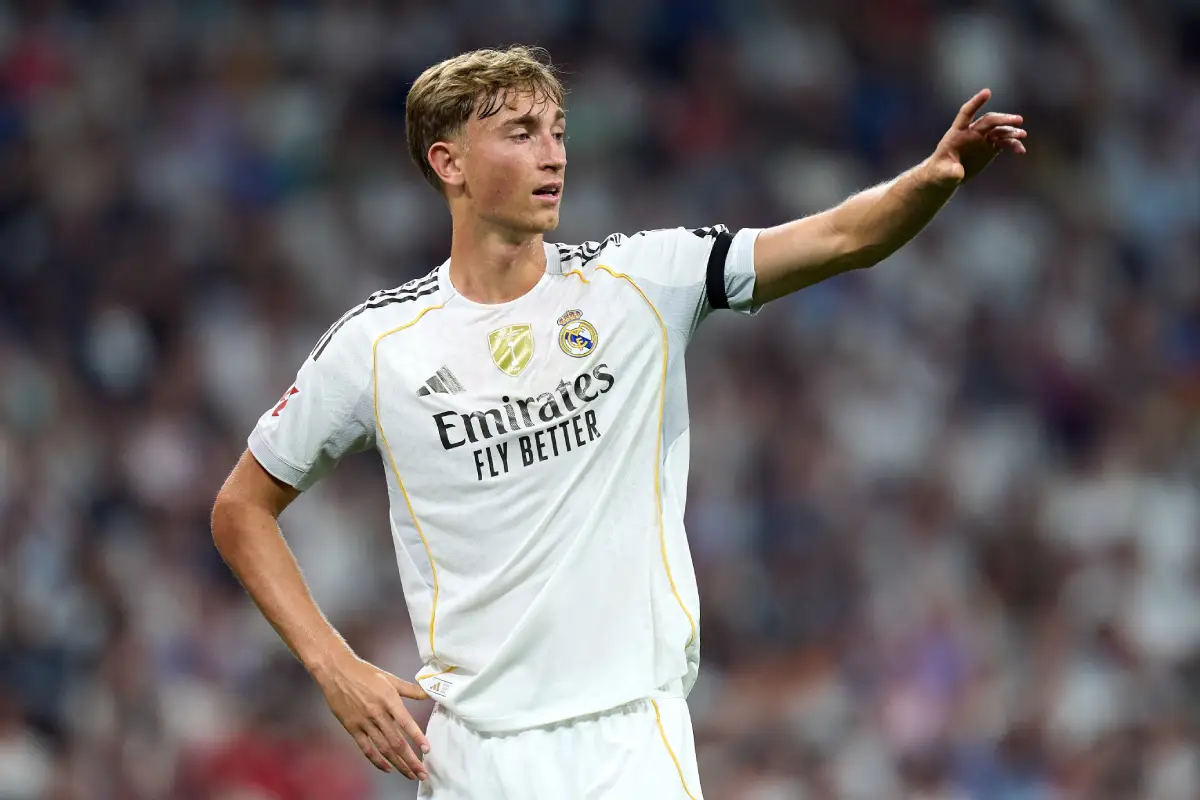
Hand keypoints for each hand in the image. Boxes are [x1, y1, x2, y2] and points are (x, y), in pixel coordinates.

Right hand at [314, 654, 431, 780]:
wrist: (337, 672)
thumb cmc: (365, 673)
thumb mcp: (390, 678)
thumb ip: (410, 689)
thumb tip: (429, 693)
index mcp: (389, 700)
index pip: (406, 723)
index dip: (417, 738)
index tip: (427, 750)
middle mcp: (378, 714)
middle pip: (396, 742)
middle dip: (411, 760)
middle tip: (422, 773)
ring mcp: (364, 723)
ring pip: (383, 749)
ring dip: (398, 764)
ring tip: (409, 774)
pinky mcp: (353, 728)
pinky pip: (366, 749)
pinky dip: (377, 761)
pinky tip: (388, 768)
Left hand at [926, 88, 1026, 186]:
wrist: (947, 176)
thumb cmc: (939, 171)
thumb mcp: (941, 173)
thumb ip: (950, 171)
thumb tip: (958, 172)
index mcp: (956, 133)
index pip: (966, 113)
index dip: (976, 103)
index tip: (987, 92)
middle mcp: (972, 132)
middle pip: (989, 121)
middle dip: (1003, 119)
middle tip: (1018, 120)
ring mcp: (982, 139)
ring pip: (999, 130)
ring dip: (1011, 131)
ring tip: (1022, 135)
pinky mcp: (990, 147)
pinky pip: (1004, 143)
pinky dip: (1013, 145)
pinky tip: (1020, 151)